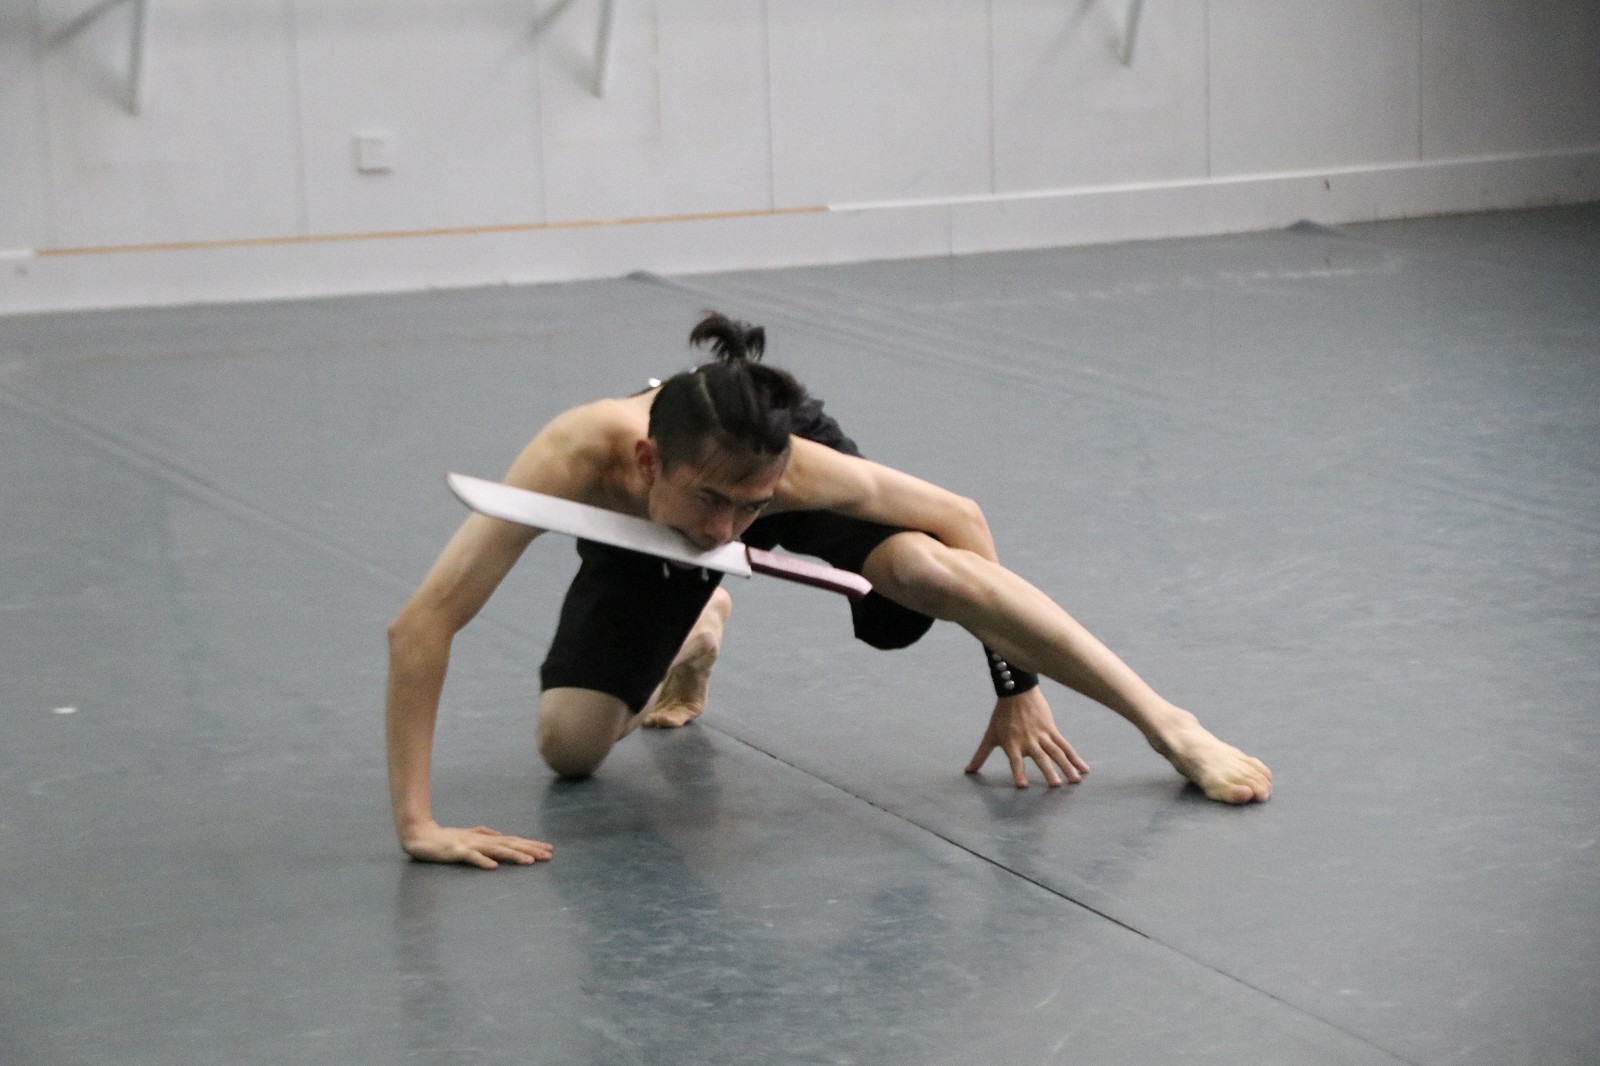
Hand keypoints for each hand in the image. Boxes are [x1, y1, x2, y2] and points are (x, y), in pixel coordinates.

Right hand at [402, 822, 552, 868]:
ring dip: (514, 855)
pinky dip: (483, 861)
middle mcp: (481, 840)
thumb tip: (500, 833)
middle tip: (548, 855)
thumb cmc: (445, 838)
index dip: (531, 844)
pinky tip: (493, 868)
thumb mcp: (468, 835)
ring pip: (496, 850)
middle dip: (530, 849)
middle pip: (510, 844)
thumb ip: (483, 833)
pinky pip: (471, 857)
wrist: (420, 836)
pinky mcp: (456, 851)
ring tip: (530, 861)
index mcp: (485, 838)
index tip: (548, 849)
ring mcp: (469, 845)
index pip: (513, 841)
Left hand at [964, 687, 1089, 787]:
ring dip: (1066, 767)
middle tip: (1056, 785)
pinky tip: (1084, 768)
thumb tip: (968, 771)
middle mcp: (1028, 741)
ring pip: (1056, 752)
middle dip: (1048, 771)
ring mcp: (1042, 735)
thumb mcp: (990, 735)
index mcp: (1011, 743)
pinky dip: (1075, 757)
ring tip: (1074, 780)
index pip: (1015, 761)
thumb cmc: (1001, 715)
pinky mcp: (1052, 729)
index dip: (1018, 772)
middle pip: (1040, 758)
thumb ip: (980, 755)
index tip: (1022, 786)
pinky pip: (1065, 745)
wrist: (1017, 691)